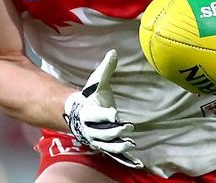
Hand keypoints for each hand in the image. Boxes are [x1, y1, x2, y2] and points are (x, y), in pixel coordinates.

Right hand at [63, 49, 142, 168]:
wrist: (78, 114)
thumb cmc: (90, 96)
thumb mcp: (97, 82)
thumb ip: (106, 69)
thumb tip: (113, 51)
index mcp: (90, 112)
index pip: (98, 114)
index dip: (106, 114)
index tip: (114, 112)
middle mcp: (92, 129)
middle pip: (102, 132)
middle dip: (114, 131)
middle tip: (127, 127)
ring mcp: (98, 139)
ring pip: (107, 146)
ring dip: (118, 146)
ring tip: (130, 144)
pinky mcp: (106, 146)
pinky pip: (115, 155)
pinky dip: (125, 160)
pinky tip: (138, 163)